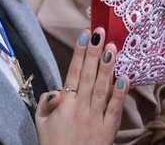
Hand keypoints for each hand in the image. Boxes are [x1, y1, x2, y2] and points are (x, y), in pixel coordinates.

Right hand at [35, 27, 128, 143]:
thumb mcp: (40, 122)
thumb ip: (46, 102)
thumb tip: (57, 90)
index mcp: (64, 106)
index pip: (73, 73)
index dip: (80, 53)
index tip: (85, 35)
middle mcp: (81, 109)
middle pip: (89, 76)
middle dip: (94, 52)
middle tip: (100, 33)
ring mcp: (96, 119)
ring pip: (103, 88)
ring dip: (108, 67)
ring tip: (112, 48)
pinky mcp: (107, 130)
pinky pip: (115, 109)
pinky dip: (120, 93)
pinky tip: (124, 77)